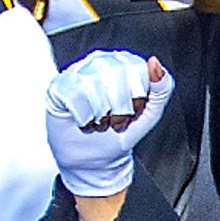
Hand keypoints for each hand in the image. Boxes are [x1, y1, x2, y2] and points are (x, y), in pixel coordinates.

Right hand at [43, 51, 169, 196]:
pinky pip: (74, 97)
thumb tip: (155, 64)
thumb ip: (161, 89)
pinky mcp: (57, 87)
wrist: (94, 160)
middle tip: (116, 121)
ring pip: (93, 84)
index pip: (138, 68)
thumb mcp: (149, 114)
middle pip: (116, 75)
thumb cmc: (119, 134)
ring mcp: (76, 72)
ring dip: (101, 115)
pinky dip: (83, 118)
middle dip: (120, 108)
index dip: (138, 97)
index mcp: (125, 63)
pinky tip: (84, 122)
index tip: (134, 111)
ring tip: (100, 122)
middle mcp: (100, 61)